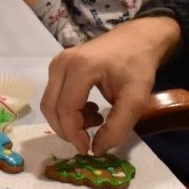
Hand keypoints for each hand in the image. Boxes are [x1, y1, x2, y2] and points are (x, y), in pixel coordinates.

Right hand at [40, 15, 182, 154]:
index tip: (88, 149)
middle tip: (88, 140)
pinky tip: (89, 109)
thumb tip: (96, 149)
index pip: (66, 109)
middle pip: (51, 107)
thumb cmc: (138, 66)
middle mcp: (62, 63)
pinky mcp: (58, 65)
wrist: (137, 38)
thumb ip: (118, 127)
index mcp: (80, 67)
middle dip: (67, 130)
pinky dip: (67, 110)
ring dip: (67, 120)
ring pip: (50, 103)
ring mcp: (57, 62)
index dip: (74, 134)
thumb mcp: (136, 99)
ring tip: (95, 119)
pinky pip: (54, 95)